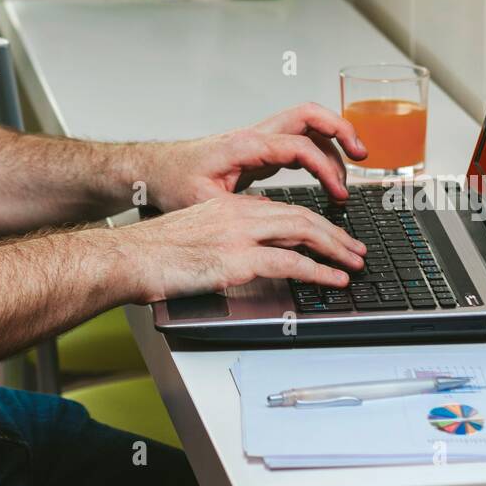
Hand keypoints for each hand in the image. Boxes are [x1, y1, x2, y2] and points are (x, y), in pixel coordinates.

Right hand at [116, 192, 367, 302]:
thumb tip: (245, 257)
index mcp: (230, 207)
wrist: (130, 257)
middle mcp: (239, 214)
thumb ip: (224, 240)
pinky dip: (319, 270)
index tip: (329, 237)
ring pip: (303, 231)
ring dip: (335, 248)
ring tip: (355, 263)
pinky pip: (291, 262)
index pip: (283, 210)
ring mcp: (239, 234)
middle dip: (334, 233)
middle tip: (355, 249)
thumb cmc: (153, 254)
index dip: (313, 223)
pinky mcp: (238, 258)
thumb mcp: (195, 236)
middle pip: (301, 216)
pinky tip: (334, 278)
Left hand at [140, 103, 367, 210]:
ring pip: (307, 126)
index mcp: (244, 145)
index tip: (338, 194)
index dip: (324, 167)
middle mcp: (255, 136)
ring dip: (333, 143)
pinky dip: (319, 154)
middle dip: (340, 129)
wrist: (156, 169)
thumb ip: (239, 210)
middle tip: (362, 155)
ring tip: (350, 174)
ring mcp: (259, 140)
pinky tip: (327, 179)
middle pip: (308, 115)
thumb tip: (274, 219)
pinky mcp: (260, 151)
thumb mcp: (202, 202)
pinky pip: (298, 143)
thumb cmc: (174, 182)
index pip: (297, 145)